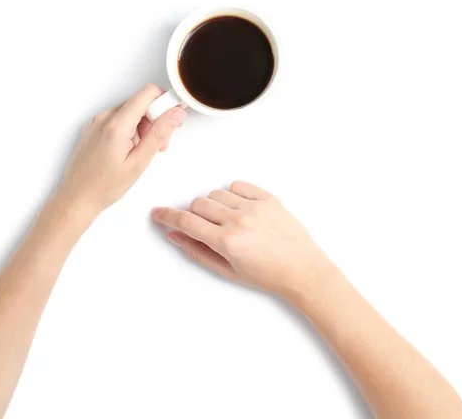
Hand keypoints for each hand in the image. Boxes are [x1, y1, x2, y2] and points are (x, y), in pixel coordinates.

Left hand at [55, 84, 185, 225]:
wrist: (76, 198)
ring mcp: (96, 121)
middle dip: (155, 120)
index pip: (148, 93)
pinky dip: (129, 129)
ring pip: (130, 111)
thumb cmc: (104, 187)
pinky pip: (118, 119)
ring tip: (142, 152)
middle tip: (158, 145)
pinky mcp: (93, 127)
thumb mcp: (138, 163)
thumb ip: (159, 135)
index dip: (165, 103)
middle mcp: (104, 117)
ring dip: (143, 126)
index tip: (171, 120)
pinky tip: (129, 150)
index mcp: (116, 125)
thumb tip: (176, 114)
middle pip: (140, 102)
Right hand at [152, 181, 336, 302]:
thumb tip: (174, 235)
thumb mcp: (227, 270)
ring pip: (215, 194)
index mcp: (227, 242)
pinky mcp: (268, 198)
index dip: (167, 216)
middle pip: (198, 204)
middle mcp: (239, 221)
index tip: (158, 213)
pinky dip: (233, 196)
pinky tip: (242, 211)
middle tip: (207, 229)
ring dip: (214, 206)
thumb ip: (197, 251)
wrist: (303, 270)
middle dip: (194, 215)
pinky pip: (238, 186)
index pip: (186, 222)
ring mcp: (255, 207)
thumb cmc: (267, 275)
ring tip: (228, 222)